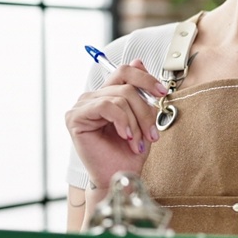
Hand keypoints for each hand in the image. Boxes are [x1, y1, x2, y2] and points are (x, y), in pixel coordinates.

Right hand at [64, 59, 169, 187]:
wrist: (119, 177)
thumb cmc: (128, 152)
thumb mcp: (142, 119)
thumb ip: (140, 92)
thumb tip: (138, 61)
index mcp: (107, 94)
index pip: (125, 71)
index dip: (145, 78)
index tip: (162, 93)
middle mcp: (92, 97)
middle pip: (126, 87)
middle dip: (145, 112)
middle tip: (153, 135)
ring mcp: (81, 105)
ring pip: (120, 98)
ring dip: (136, 123)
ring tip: (139, 142)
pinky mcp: (75, 117)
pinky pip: (106, 106)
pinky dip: (122, 122)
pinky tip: (126, 137)